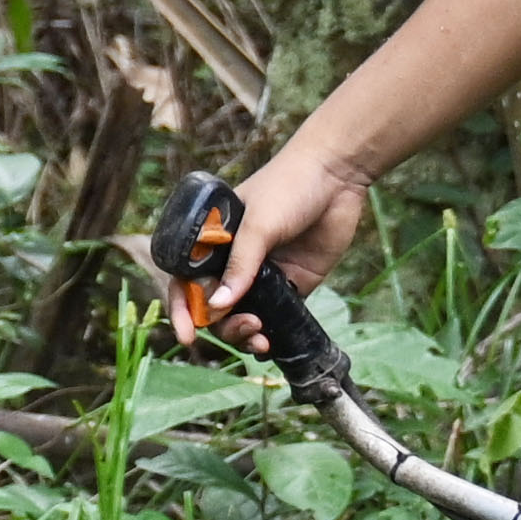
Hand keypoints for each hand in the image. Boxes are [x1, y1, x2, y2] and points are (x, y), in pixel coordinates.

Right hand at [189, 146, 372, 323]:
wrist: (337, 175)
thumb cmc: (288, 186)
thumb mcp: (258, 224)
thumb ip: (241, 264)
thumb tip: (218, 306)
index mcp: (215, 241)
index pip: (187, 280)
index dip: (183, 309)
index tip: (187, 335)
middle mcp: (235, 260)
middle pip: (215, 306)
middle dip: (223, 325)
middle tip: (247, 326)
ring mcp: (264, 273)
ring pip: (243, 315)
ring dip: (244, 333)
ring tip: (260, 337)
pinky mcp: (294, 282)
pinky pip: (276, 315)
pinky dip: (271, 334)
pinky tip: (272, 344)